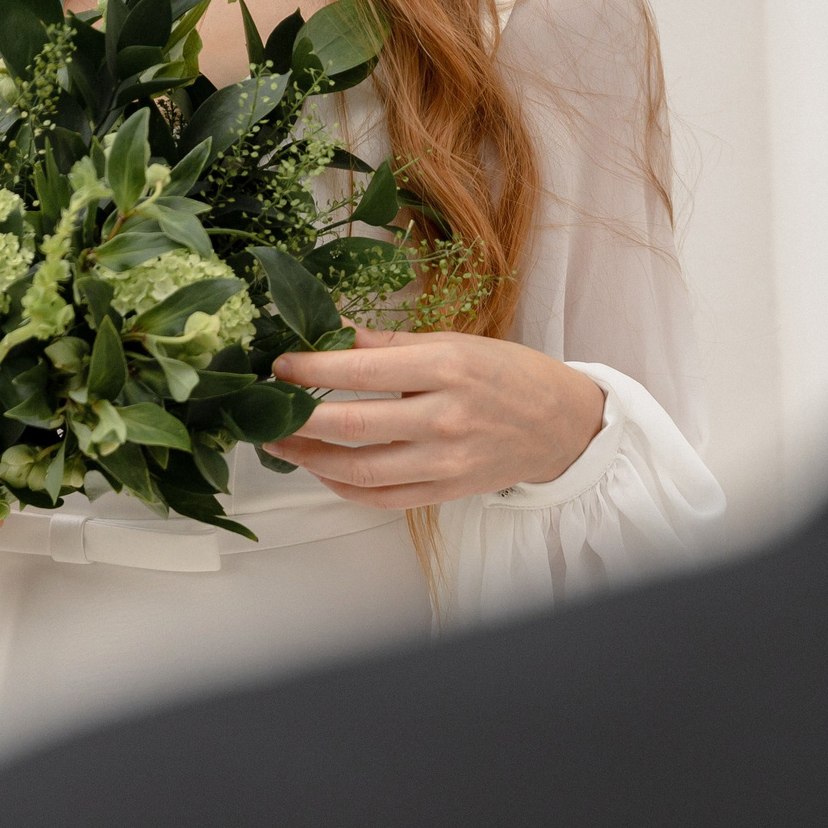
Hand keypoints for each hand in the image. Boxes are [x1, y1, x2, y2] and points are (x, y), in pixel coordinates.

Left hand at [266, 328, 606, 508]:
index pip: (362, 370)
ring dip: (310, 459)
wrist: (560, 424)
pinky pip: (382, 497)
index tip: (280, 364)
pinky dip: (344, 486)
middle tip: (267, 408)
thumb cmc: (507, 374)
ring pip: (360, 470)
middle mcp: (445, 417)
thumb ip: (389, 345)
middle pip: (352, 425)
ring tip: (281, 444)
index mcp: (447, 367)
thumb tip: (331, 331)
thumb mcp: (454, 342)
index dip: (311, 370)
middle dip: (298, 419)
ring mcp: (445, 461)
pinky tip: (322, 469)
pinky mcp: (446, 491)